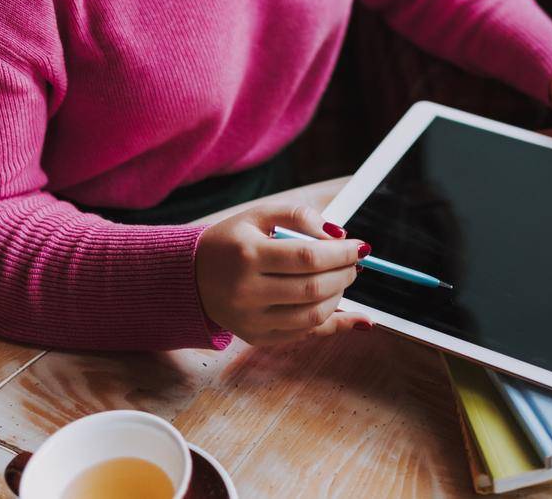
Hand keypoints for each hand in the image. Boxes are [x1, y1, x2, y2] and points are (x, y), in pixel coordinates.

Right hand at [195, 203, 372, 344]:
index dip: (341, 253)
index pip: (308, 257)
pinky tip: (353, 315)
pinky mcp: (255, 337)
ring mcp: (250, 319)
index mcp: (248, 255)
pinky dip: (333, 324)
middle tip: (355, 263)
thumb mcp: (258, 215)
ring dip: (340, 298)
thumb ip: (298, 216)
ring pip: (312, 316)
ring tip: (344, 280)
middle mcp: (247, 291)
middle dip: (344, 274)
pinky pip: (303, 335)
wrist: (190, 276)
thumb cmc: (231, 241)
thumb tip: (338, 236)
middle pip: (313, 288)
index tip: (361, 248)